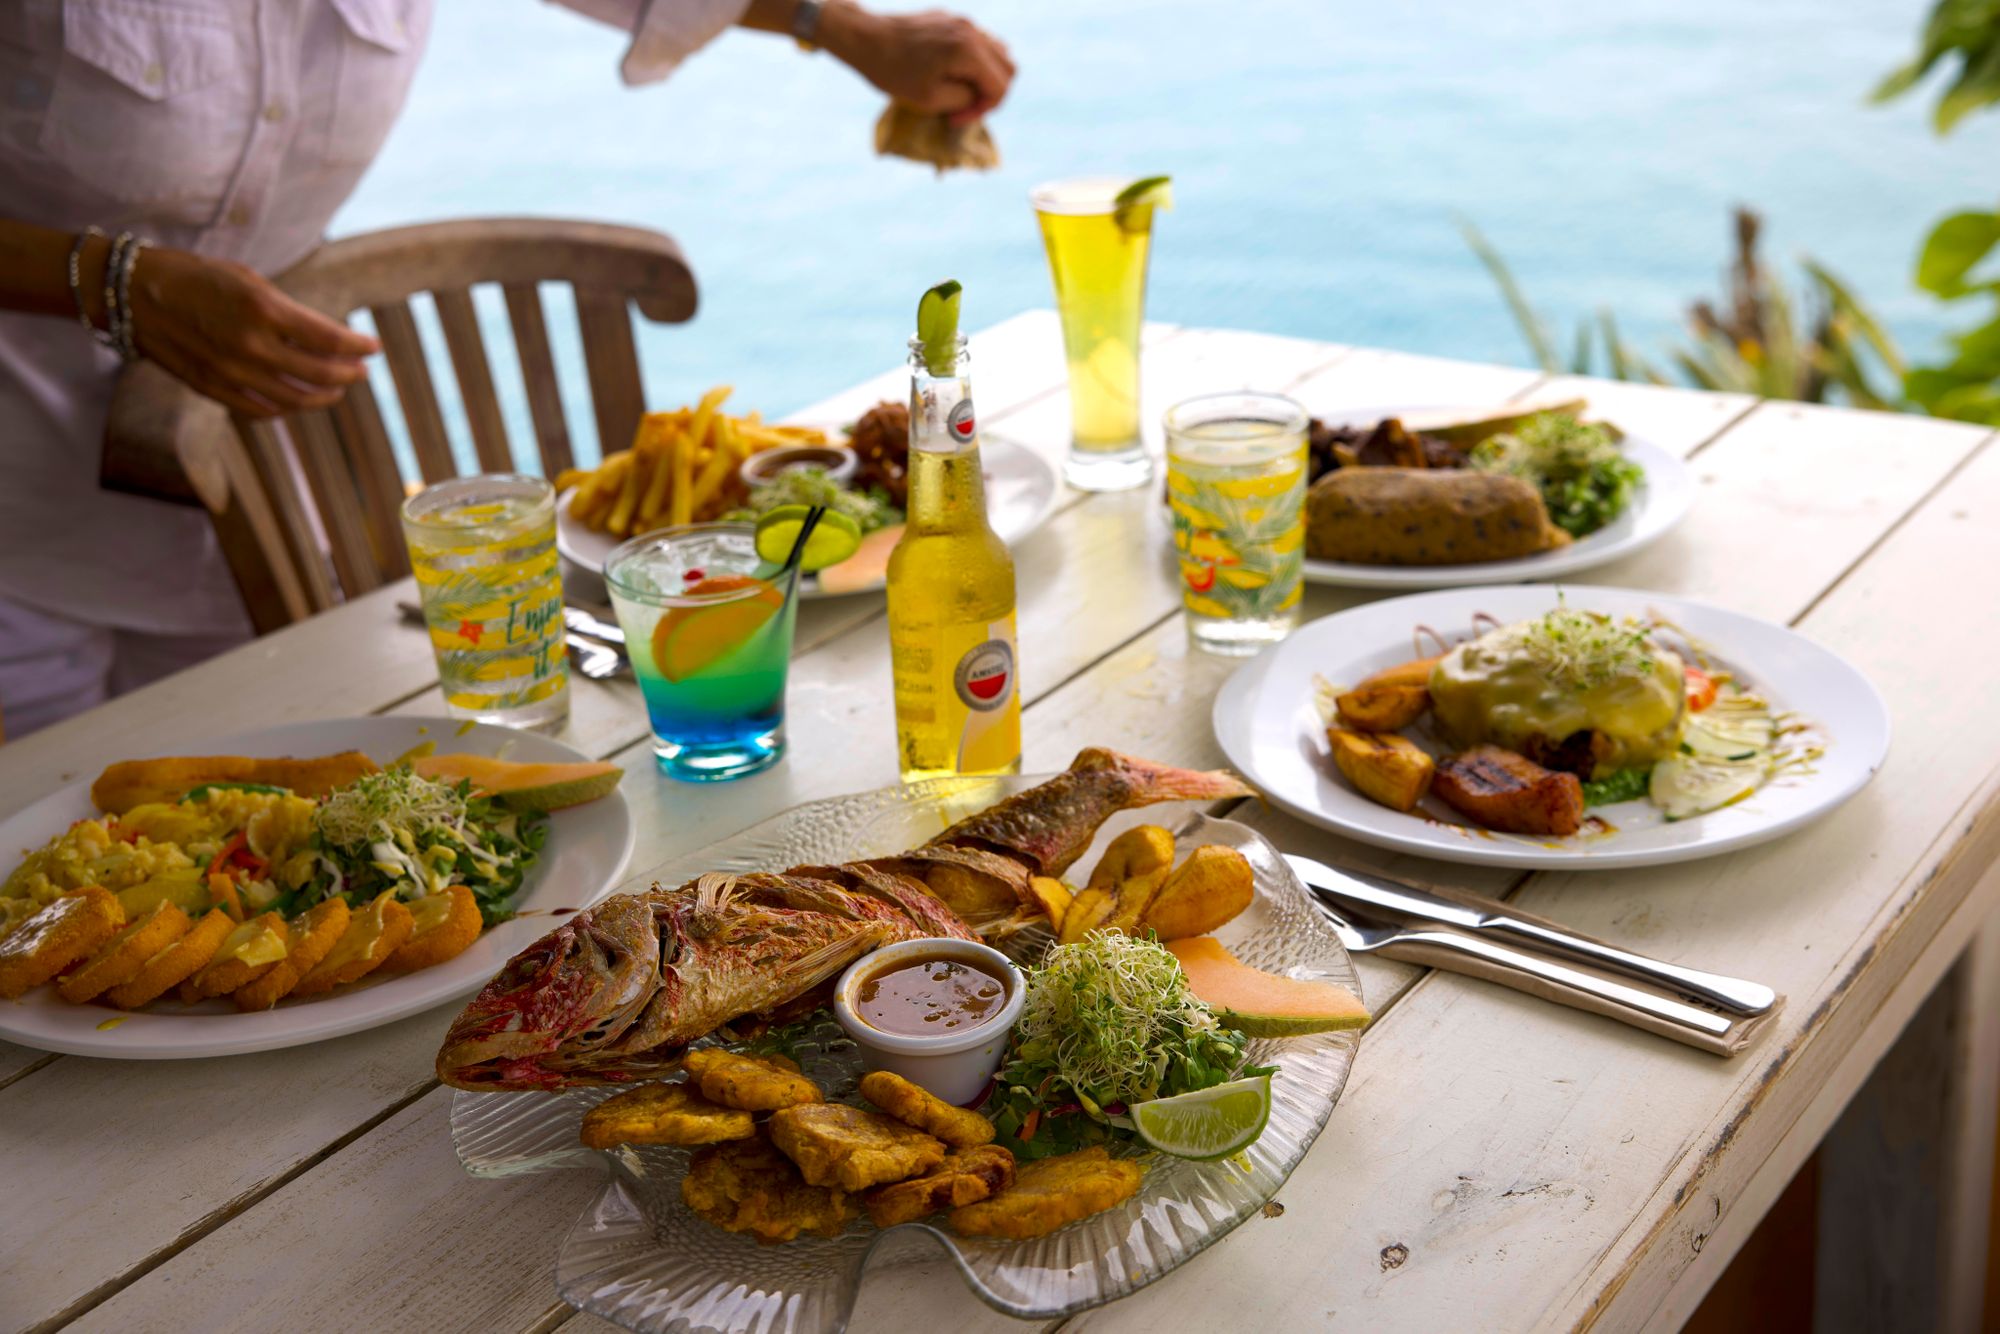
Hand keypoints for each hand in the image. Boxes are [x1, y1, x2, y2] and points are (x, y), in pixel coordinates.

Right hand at [126, 248, 378, 417]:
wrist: (130, 294)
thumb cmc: (193, 277)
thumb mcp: (248, 279)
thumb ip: (287, 311)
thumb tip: (325, 336)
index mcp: (264, 309)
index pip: (331, 339)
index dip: (359, 346)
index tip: (373, 347)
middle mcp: (252, 346)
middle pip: (321, 373)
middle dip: (349, 373)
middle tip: (361, 369)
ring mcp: (232, 373)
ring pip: (296, 399)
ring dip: (324, 396)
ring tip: (337, 389)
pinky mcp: (213, 389)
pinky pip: (263, 410)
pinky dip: (287, 407)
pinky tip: (298, 399)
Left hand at [823, 5, 1014, 123]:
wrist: (865, 36)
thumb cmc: (893, 71)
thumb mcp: (931, 98)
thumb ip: (964, 98)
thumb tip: (978, 95)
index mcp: (969, 51)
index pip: (1000, 86)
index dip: (984, 109)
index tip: (957, 118)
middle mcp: (972, 31)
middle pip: (1008, 66)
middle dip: (991, 93)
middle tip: (965, 106)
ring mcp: (962, 21)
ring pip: (997, 51)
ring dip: (986, 76)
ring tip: (961, 90)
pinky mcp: (950, 18)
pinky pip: (977, 41)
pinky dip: (974, 61)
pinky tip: (950, 72)